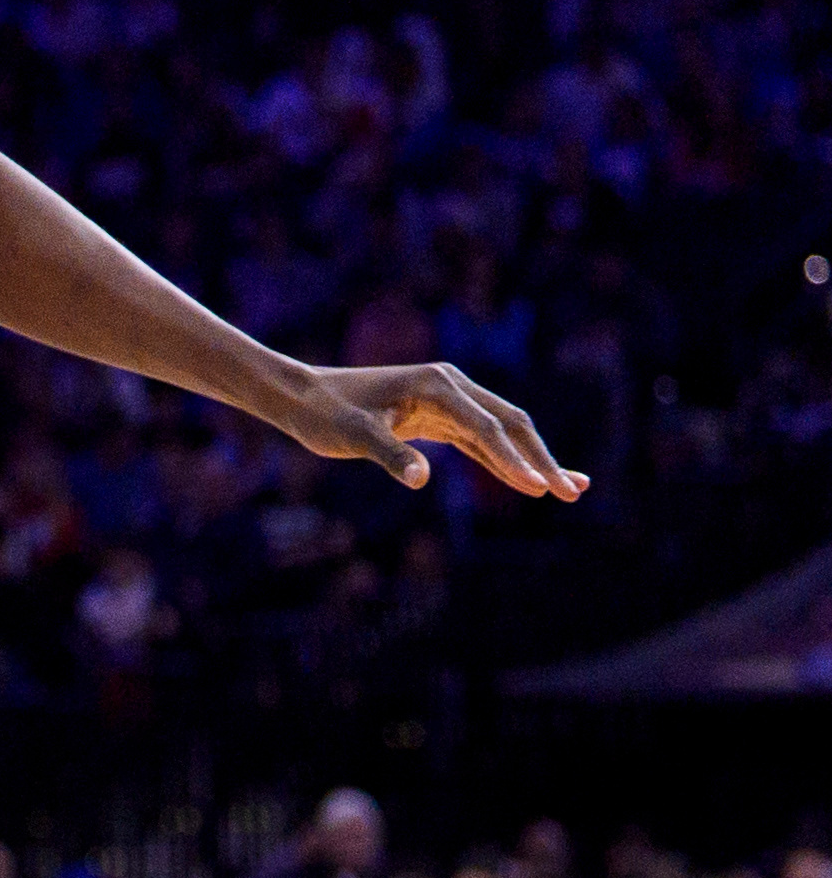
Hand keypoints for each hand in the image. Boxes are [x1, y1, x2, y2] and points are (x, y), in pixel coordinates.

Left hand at [259, 361, 581, 500]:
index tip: (537, 489)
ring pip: (501, 433)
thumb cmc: (324, 414)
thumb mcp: (353, 437)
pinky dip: (505, 461)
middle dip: (542, 459)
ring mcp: (448, 400)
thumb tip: (421, 479)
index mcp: (437, 385)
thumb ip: (389, 455)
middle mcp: (451, 386)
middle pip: (510, 425)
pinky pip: (480, 441)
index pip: (486, 427)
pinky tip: (528, 480)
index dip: (513, 460)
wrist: (302, 396)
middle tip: (574, 492)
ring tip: (570, 490)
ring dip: (533, 461)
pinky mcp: (438, 417)